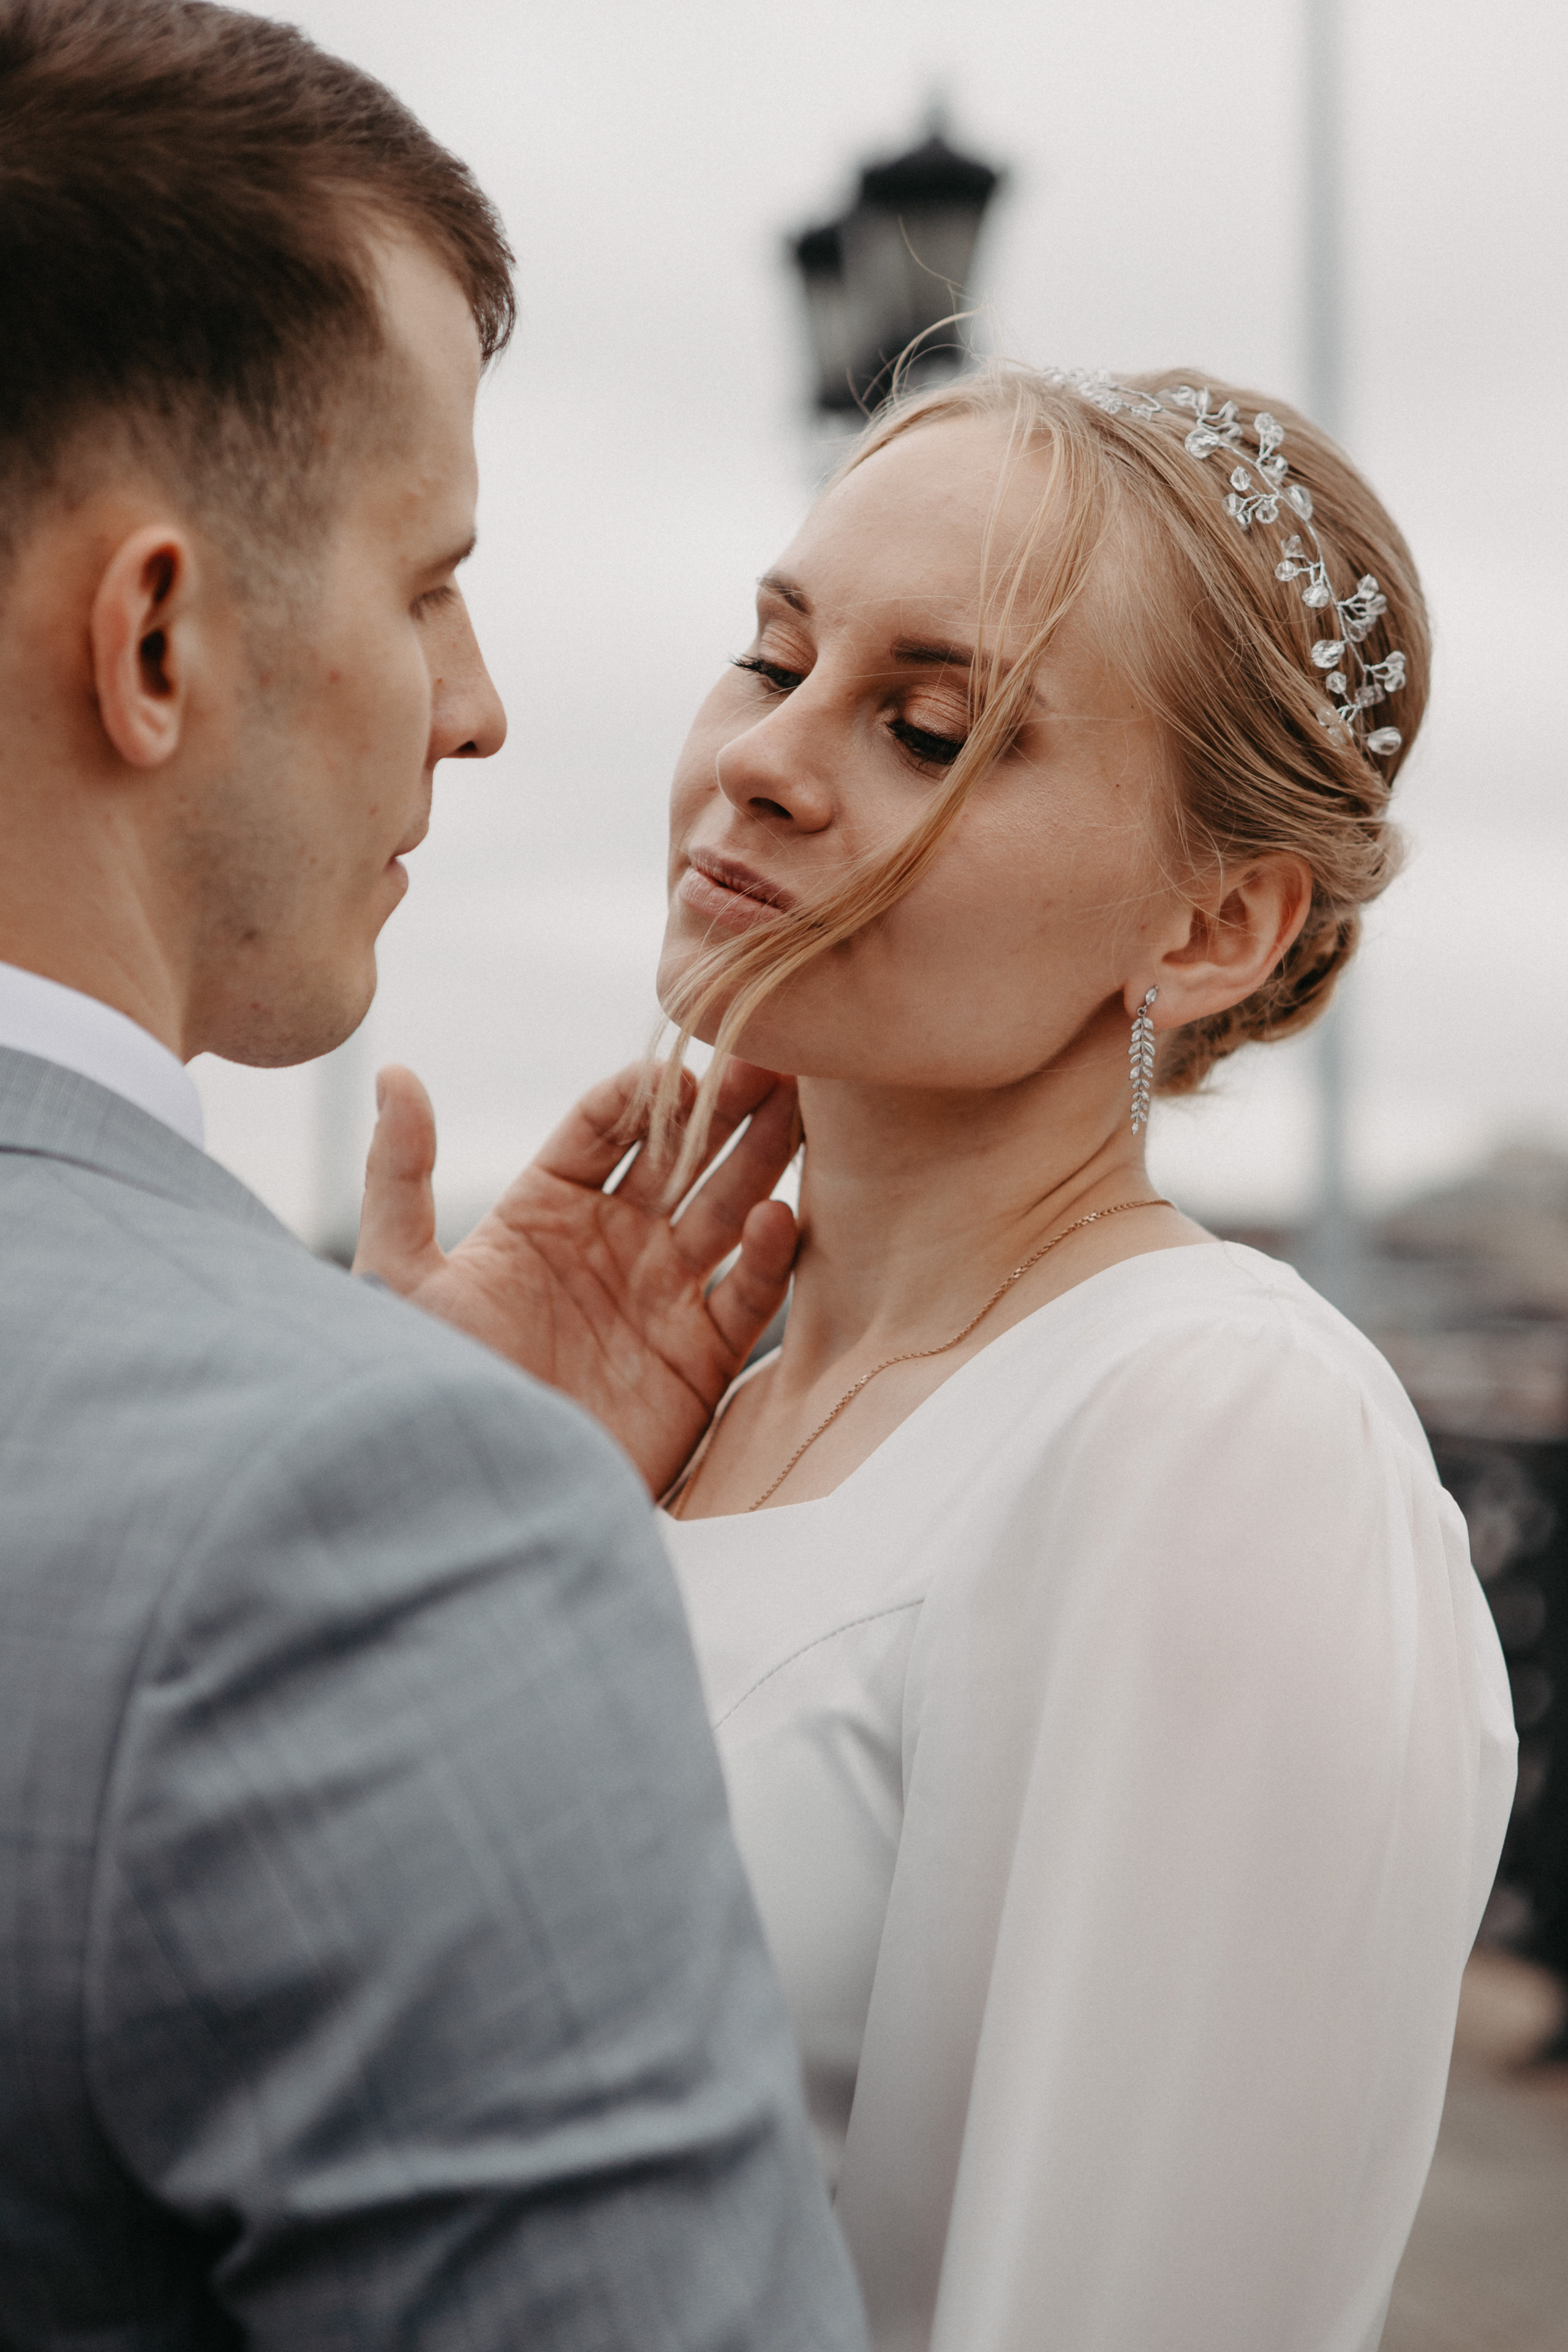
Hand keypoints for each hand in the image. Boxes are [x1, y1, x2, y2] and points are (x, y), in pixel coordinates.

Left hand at [353, 1060, 799, 1496]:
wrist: (478, 1506)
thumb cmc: (430, 1389)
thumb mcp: (398, 1276)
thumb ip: (400, 1175)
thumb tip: (392, 1073)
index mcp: (543, 1212)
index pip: (604, 1126)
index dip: (642, 1092)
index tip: (676, 1070)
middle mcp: (612, 1244)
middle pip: (680, 1156)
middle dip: (724, 1107)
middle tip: (765, 1060)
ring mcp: (661, 1298)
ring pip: (727, 1209)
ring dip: (762, 1158)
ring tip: (797, 1109)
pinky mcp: (699, 1360)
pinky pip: (747, 1297)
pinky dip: (768, 1256)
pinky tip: (777, 1216)